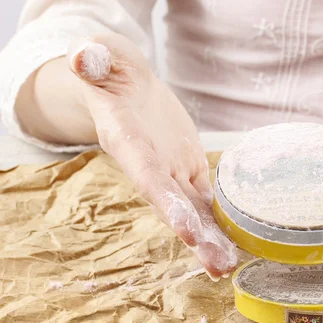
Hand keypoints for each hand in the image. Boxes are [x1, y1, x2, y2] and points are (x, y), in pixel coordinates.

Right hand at [67, 34, 236, 278]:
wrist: (125, 84)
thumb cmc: (108, 69)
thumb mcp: (98, 57)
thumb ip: (91, 59)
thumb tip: (83, 56)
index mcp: (129, 142)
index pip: (148, 177)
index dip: (166, 203)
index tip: (186, 231)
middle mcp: (151, 165)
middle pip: (173, 205)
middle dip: (195, 236)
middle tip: (218, 266)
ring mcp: (171, 169)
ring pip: (193, 207)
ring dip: (212, 236)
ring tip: (231, 265)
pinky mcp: (189, 165)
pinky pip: (206, 194)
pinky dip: (221, 215)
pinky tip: (238, 237)